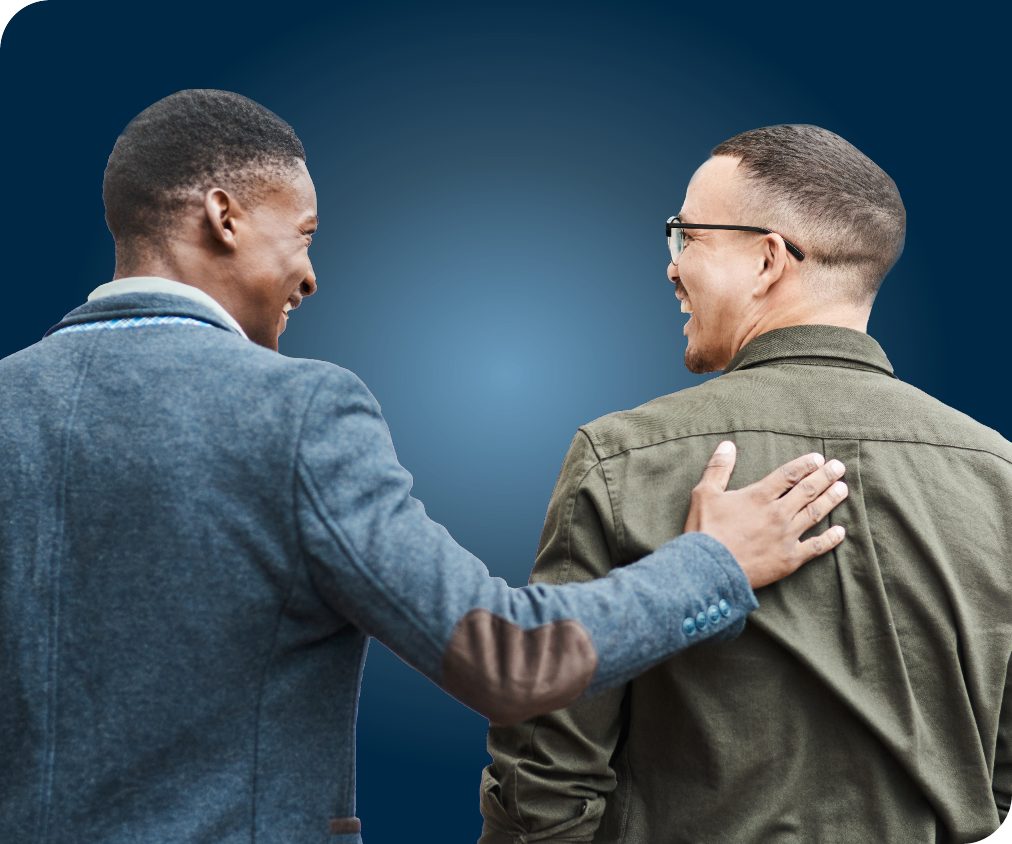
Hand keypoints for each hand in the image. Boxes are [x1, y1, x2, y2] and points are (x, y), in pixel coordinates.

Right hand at [684, 441, 847, 588]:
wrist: (709, 569)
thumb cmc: (705, 531)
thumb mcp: (704, 493)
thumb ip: (718, 468)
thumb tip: (727, 445)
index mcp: (759, 496)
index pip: (788, 474)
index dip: (805, 464)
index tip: (818, 458)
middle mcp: (778, 513)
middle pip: (807, 490)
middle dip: (825, 476)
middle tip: (839, 467)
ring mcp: (786, 536)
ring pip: (815, 513)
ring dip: (831, 499)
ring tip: (843, 489)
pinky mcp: (789, 559)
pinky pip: (816, 547)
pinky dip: (830, 539)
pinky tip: (840, 531)